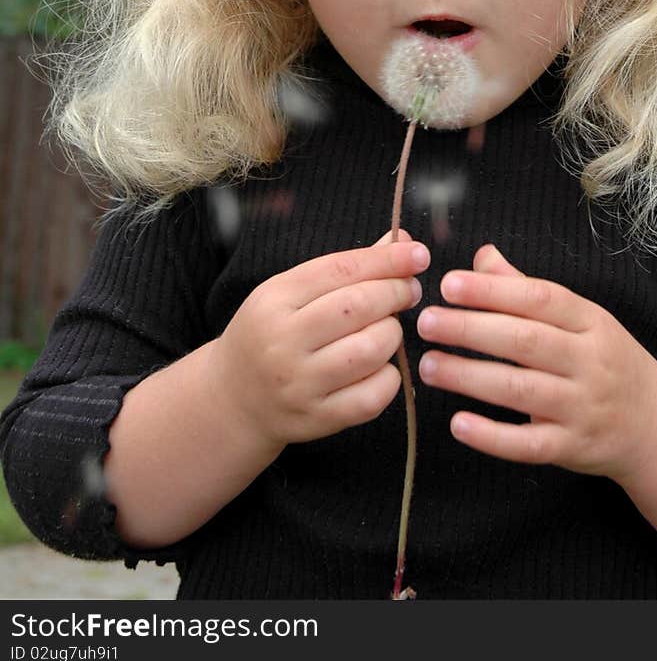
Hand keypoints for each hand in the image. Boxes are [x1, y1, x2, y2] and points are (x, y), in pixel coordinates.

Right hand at [213, 229, 429, 451]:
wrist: (234, 398)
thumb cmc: (272, 332)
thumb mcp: (292, 292)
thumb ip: (346, 267)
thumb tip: (401, 240)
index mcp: (275, 299)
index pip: (341, 269)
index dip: (387, 260)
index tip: (418, 254)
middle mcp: (283, 341)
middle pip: (359, 306)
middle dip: (396, 293)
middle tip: (408, 292)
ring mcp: (298, 384)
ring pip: (371, 350)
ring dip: (392, 335)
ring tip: (387, 330)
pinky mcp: (316, 419)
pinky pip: (373, 396)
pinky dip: (390, 378)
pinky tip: (381, 367)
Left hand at [416, 243, 656, 483]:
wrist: (656, 424)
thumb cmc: (606, 360)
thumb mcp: (582, 318)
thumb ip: (527, 289)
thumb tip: (482, 256)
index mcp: (591, 321)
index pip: (539, 299)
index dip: (492, 291)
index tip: (448, 284)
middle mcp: (589, 362)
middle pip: (525, 342)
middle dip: (470, 330)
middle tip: (425, 322)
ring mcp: (583, 408)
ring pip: (520, 391)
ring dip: (469, 378)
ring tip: (429, 367)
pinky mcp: (573, 448)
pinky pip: (528, 445)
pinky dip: (491, 436)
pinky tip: (458, 423)